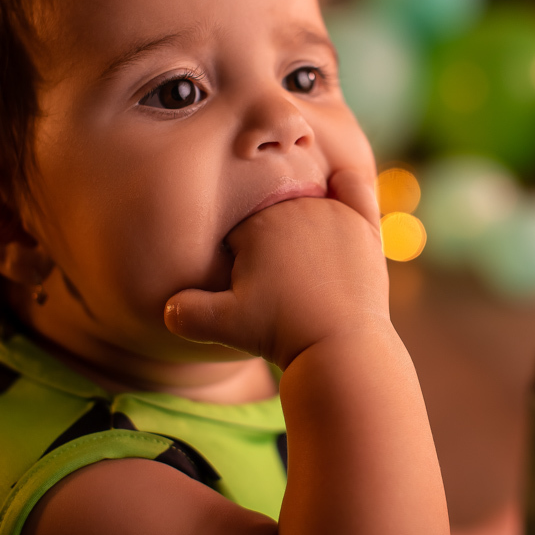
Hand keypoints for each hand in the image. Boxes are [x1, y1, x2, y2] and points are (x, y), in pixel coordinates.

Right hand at [164, 168, 387, 368]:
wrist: (340, 346)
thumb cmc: (280, 332)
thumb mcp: (224, 325)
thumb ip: (188, 313)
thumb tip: (168, 307)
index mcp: (258, 223)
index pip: (239, 229)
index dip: (238, 258)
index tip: (248, 286)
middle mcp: (297, 207)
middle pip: (275, 214)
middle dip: (270, 242)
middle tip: (278, 283)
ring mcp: (335, 214)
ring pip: (310, 203)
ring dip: (303, 223)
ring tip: (303, 264)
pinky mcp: (366, 227)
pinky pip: (356, 191)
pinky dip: (347, 188)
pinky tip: (338, 192)